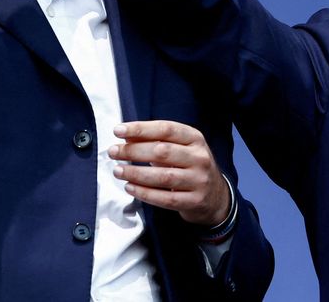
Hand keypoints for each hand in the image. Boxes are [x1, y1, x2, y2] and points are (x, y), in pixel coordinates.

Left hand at [110, 120, 231, 226]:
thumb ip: (155, 141)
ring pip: (163, 176)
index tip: (118, 130)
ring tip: (117, 170)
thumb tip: (126, 135)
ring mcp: (198, 180)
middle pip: (162, 151)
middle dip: (134, 151)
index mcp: (195, 139)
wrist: (216, 196)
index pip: (166, 129)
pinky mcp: (194, 201)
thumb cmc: (190, 166)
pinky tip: (130, 187)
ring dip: (135, 173)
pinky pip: (165, 198)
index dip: (141, 128)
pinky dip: (144, 193)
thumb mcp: (179, 148)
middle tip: (113, 152)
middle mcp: (199, 157)